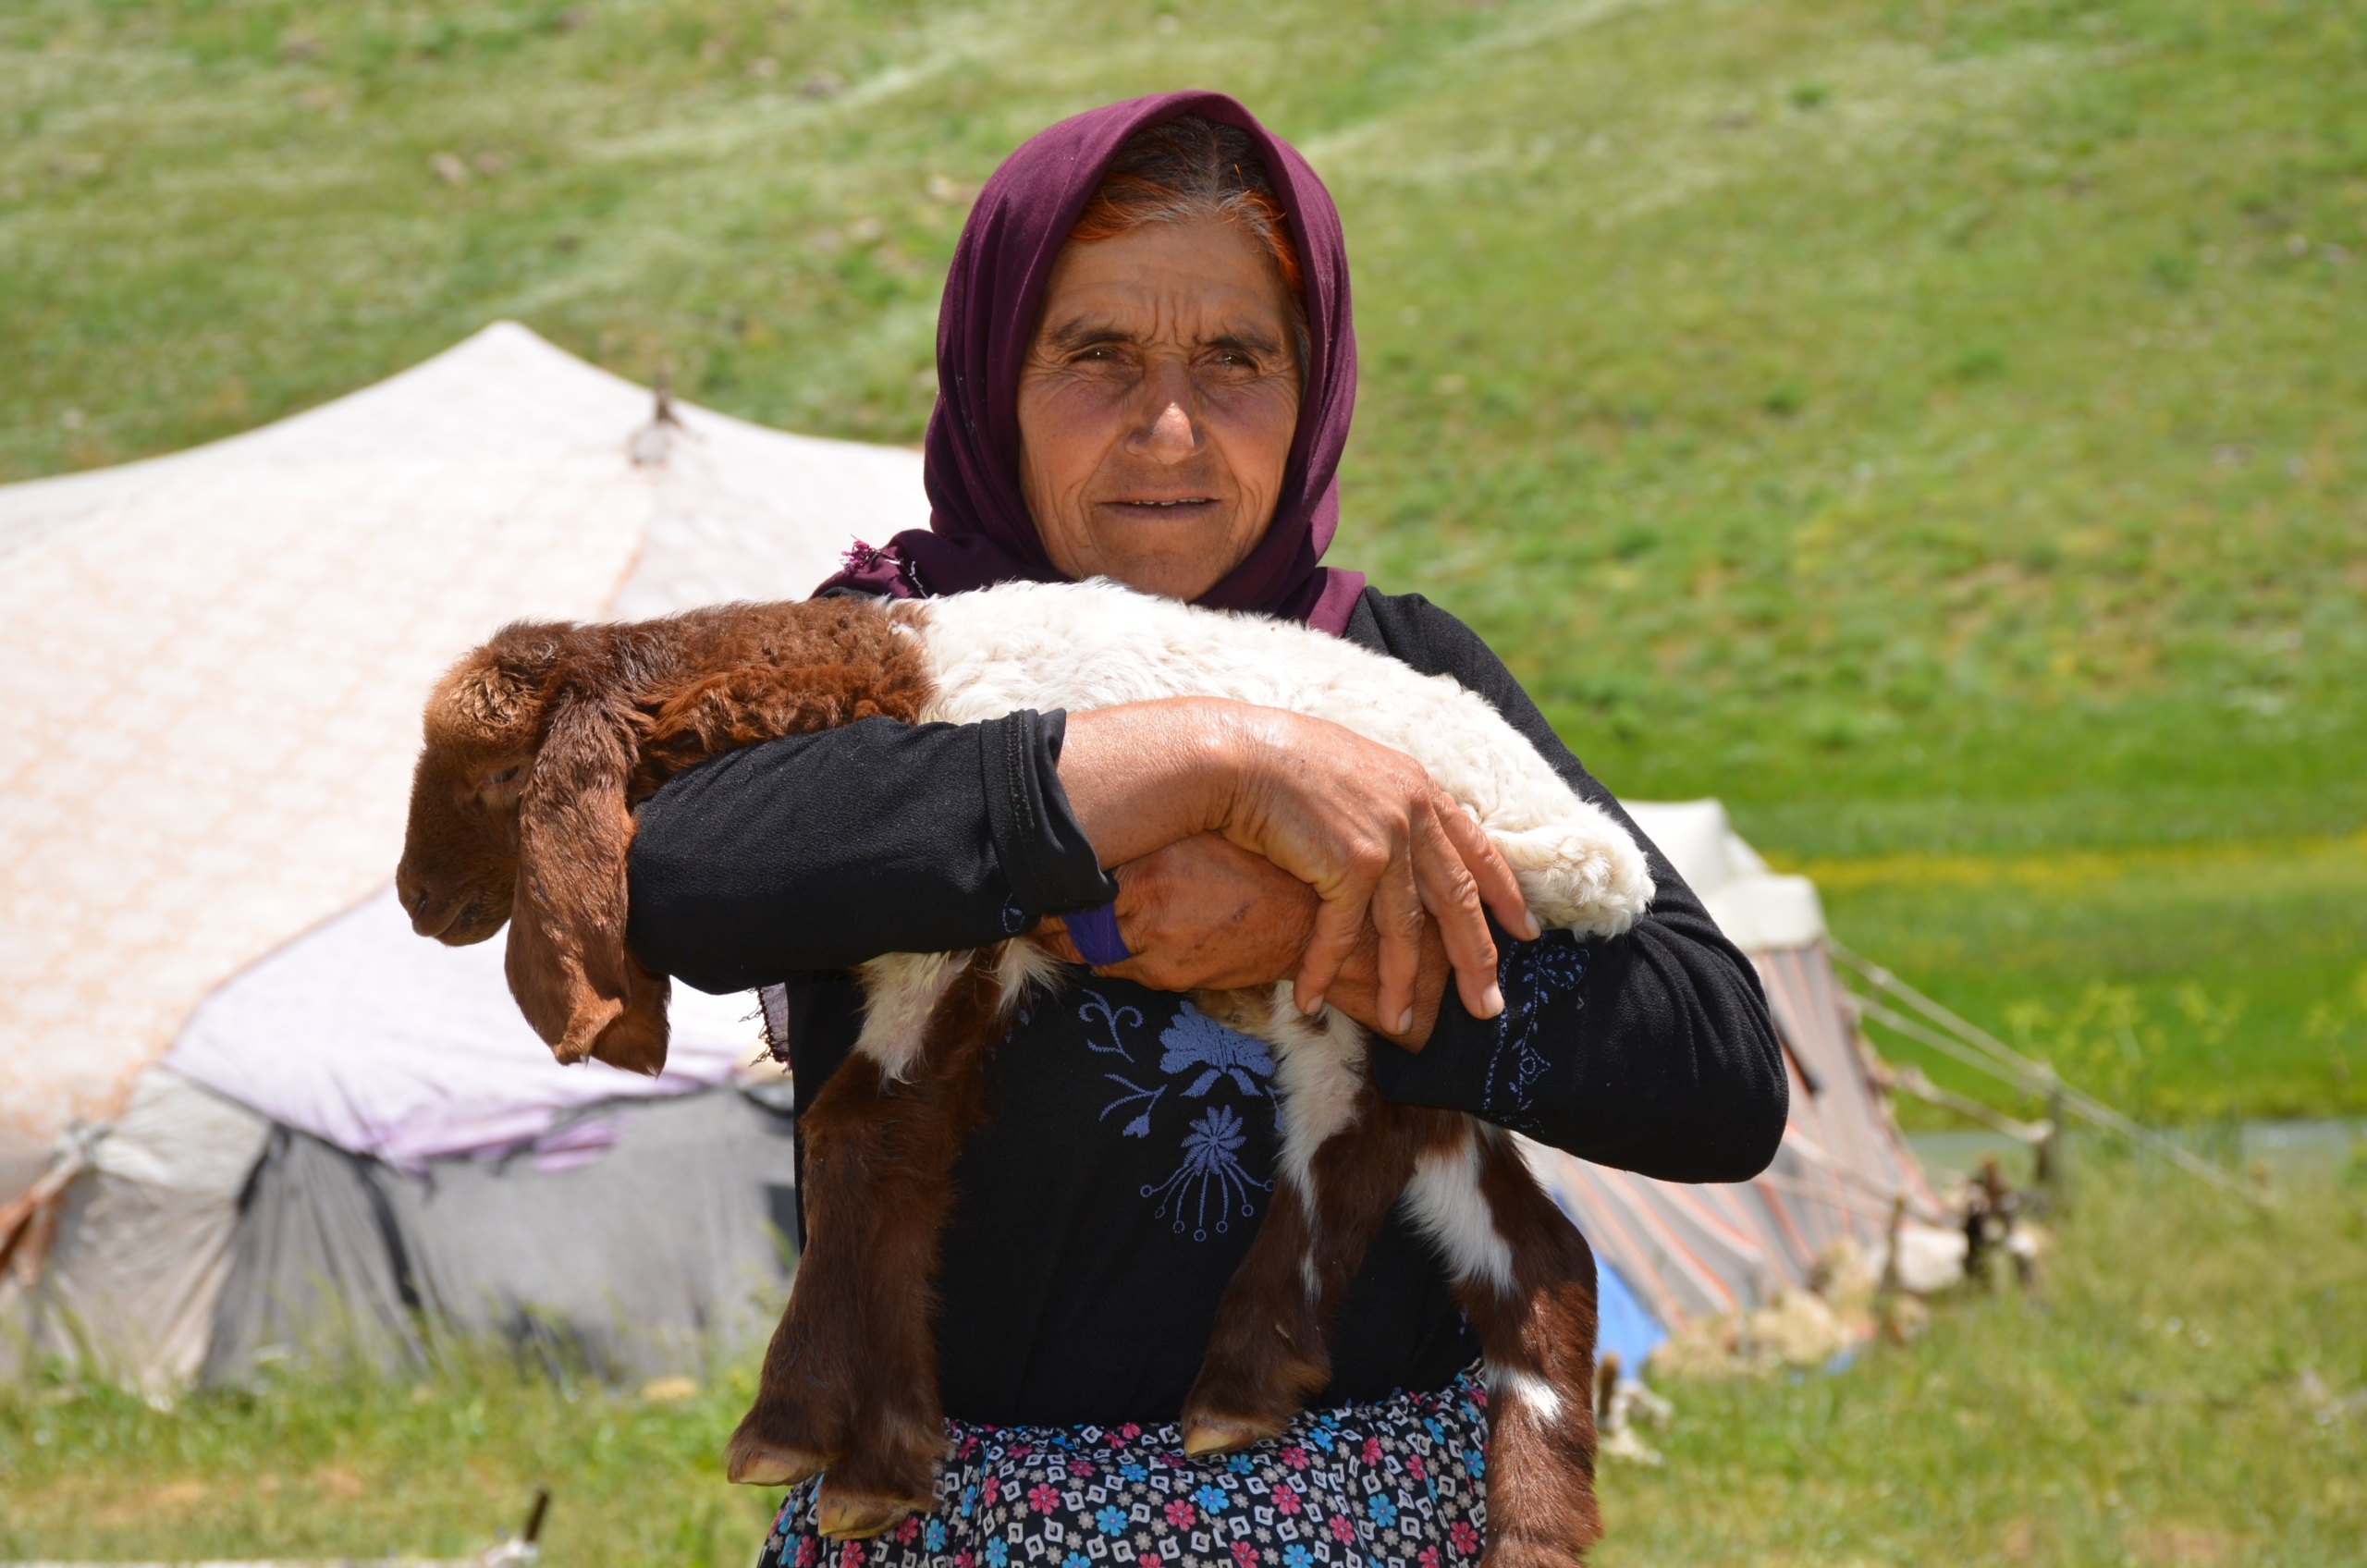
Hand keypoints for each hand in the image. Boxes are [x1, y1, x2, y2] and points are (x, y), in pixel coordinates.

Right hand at [1060, 699, 1536, 1031]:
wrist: (1231, 754)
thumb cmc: (1272, 760)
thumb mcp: (1347, 771)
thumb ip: (1381, 802)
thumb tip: (1390, 838)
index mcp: (1417, 788)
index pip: (1476, 850)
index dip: (1504, 894)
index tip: (1526, 932)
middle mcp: (1413, 811)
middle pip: (1457, 901)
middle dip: (1476, 960)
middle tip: (1488, 1007)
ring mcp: (1387, 838)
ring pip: (1405, 931)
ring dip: (1400, 983)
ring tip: (1401, 1024)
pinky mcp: (1352, 864)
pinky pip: (1343, 935)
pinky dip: (1324, 970)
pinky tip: (1312, 1000)